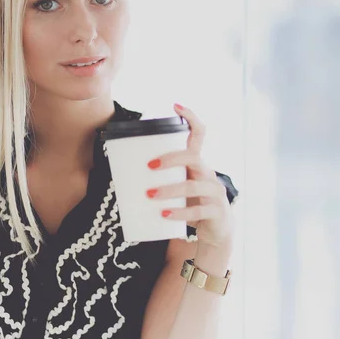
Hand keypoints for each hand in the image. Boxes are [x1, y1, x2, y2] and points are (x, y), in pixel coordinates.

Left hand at [146, 103, 233, 247]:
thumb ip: (162, 183)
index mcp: (198, 165)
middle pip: (194, 157)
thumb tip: (123, 179)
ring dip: (169, 189)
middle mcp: (209, 175)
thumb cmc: (192, 206)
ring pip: (193, 185)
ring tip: (150, 194)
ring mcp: (215, 193)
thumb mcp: (178, 191)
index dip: (191, 118)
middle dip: (171, 158)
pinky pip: (197, 211)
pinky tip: (164, 214)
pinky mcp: (216, 212)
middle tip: (150, 165)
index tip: (176, 106)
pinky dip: (179, 213)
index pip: (199, 135)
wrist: (216, 232)